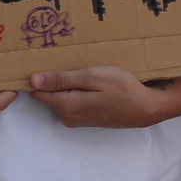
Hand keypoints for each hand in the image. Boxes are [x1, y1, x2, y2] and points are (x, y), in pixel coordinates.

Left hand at [29, 65, 166, 127]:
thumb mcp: (92, 77)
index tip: (42, 61)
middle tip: (64, 61)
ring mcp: (76, 119)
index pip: (36, 92)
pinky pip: (71, 101)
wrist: (147, 108)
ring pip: (60, 97)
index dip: (37, 76)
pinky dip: (75, 91)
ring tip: (78, 68)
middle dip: (52, 79)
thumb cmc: (122, 89)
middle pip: (47, 95)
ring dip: (65, 84)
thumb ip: (62, 80)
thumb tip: (32, 81)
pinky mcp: (85, 119)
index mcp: (65, 106)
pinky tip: (88, 81)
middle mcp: (67, 117)